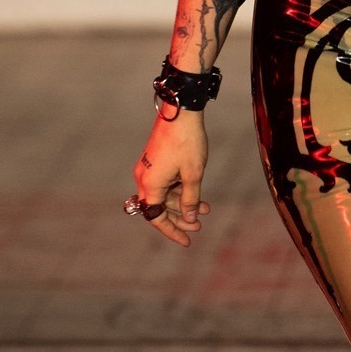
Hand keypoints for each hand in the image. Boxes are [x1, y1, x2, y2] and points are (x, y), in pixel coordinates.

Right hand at [129, 109, 210, 246]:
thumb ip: (190, 199)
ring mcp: (148, 168)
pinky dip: (179, 190)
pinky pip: (165, 183)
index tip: (187, 240)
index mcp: (150, 184)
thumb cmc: (187, 142)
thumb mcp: (193, 174)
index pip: (156, 217)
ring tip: (206, 209)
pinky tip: (197, 194)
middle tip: (199, 226)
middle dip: (179, 218)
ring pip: (164, 195)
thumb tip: (189, 217)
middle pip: (159, 208)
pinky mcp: (154, 160)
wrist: (181, 112)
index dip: (172, 230)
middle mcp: (144, 178)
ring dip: (183, 203)